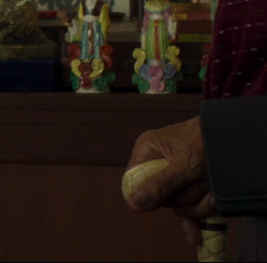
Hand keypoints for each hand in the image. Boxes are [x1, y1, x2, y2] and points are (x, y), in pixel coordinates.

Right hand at [126, 117, 216, 244]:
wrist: (239, 138)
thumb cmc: (208, 140)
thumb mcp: (184, 165)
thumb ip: (159, 185)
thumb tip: (133, 203)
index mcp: (148, 150)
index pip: (132, 179)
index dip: (146, 194)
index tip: (160, 201)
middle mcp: (159, 163)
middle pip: (160, 197)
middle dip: (183, 197)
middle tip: (197, 182)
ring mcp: (177, 177)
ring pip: (179, 205)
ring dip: (198, 202)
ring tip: (212, 187)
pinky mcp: (192, 187)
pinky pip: (189, 208)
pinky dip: (197, 215)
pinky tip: (195, 233)